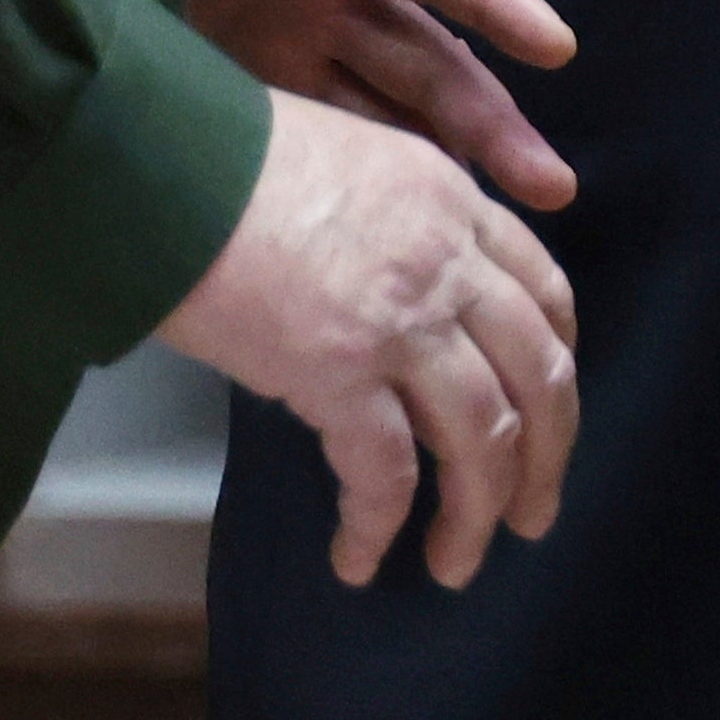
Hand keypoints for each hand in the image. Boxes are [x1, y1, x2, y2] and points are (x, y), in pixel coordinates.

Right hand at [158, 89, 583, 587]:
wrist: (162, 158)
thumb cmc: (229, 156)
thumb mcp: (350, 158)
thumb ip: (398, 219)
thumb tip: (393, 292)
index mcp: (453, 199)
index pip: (545, 291)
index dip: (556, 362)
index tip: (548, 409)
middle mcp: (447, 259)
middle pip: (539, 374)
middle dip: (548, 456)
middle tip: (533, 514)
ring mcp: (401, 317)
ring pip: (484, 436)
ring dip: (478, 513)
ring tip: (458, 563)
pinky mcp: (339, 370)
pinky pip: (385, 472)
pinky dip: (378, 527)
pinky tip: (358, 560)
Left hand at [191, 0, 578, 209]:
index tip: (554, 45)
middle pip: (430, 59)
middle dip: (493, 118)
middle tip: (551, 186)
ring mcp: (286, 54)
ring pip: (392, 115)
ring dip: (449, 162)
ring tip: (501, 222)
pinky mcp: (245, 104)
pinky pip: (328, 148)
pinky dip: (374, 183)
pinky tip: (408, 230)